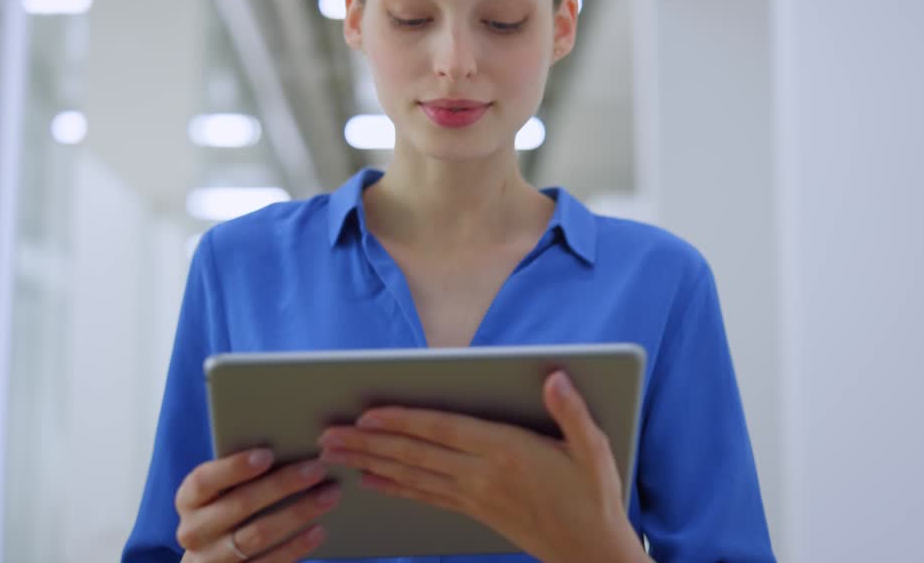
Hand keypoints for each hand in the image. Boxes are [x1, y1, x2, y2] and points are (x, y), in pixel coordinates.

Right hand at [174, 448, 340, 561]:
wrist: (211, 561)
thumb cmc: (225, 509)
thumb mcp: (222, 491)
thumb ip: (241, 472)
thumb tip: (287, 443)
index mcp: (189, 500)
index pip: (205, 480)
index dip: (235, 467)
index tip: (268, 454)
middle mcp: (195, 531)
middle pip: (240, 505)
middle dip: (282, 485)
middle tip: (317, 468)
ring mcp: (214, 559)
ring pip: (257, 535)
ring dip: (297, 513)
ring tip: (328, 495)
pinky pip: (269, 562)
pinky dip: (296, 546)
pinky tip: (319, 530)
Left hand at [316, 371, 647, 562]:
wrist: (593, 553)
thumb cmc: (594, 497)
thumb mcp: (594, 450)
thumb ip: (571, 411)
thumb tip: (556, 377)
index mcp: (507, 451)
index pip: (444, 430)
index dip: (403, 421)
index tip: (368, 413)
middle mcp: (483, 474)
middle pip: (416, 454)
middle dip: (368, 442)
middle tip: (328, 434)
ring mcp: (475, 496)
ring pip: (412, 475)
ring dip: (370, 462)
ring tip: (336, 452)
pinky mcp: (474, 512)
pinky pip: (424, 496)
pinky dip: (394, 487)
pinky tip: (369, 480)